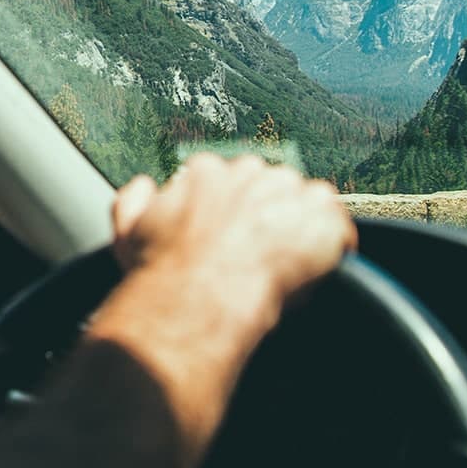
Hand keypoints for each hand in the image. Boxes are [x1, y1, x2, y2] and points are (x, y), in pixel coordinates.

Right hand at [107, 153, 354, 327]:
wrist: (197, 295)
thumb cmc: (160, 270)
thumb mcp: (127, 230)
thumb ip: (133, 198)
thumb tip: (145, 186)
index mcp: (206, 172)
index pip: (226, 179)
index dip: (230, 211)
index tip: (228, 236)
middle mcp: (249, 172)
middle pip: (269, 186)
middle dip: (267, 215)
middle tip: (259, 254)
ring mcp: (289, 192)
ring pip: (306, 202)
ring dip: (300, 228)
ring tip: (287, 265)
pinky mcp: (322, 219)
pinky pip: (339, 229)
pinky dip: (334, 248)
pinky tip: (318, 270)